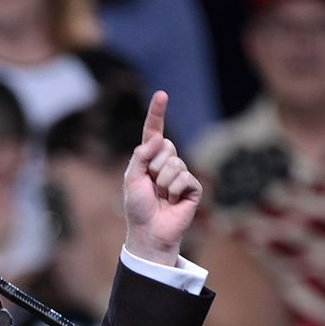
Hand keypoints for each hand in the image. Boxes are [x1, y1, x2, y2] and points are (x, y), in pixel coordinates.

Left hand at [123, 91, 201, 265]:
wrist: (149, 231)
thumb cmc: (138, 207)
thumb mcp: (131, 178)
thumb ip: (141, 156)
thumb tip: (158, 138)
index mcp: (149, 158)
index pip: (154, 131)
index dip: (157, 113)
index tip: (162, 94)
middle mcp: (167, 162)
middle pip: (166, 146)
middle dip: (154, 166)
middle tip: (152, 186)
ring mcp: (181, 174)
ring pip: (174, 164)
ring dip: (163, 182)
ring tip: (161, 197)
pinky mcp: (193, 187)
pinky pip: (184, 178)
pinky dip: (174, 191)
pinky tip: (172, 202)